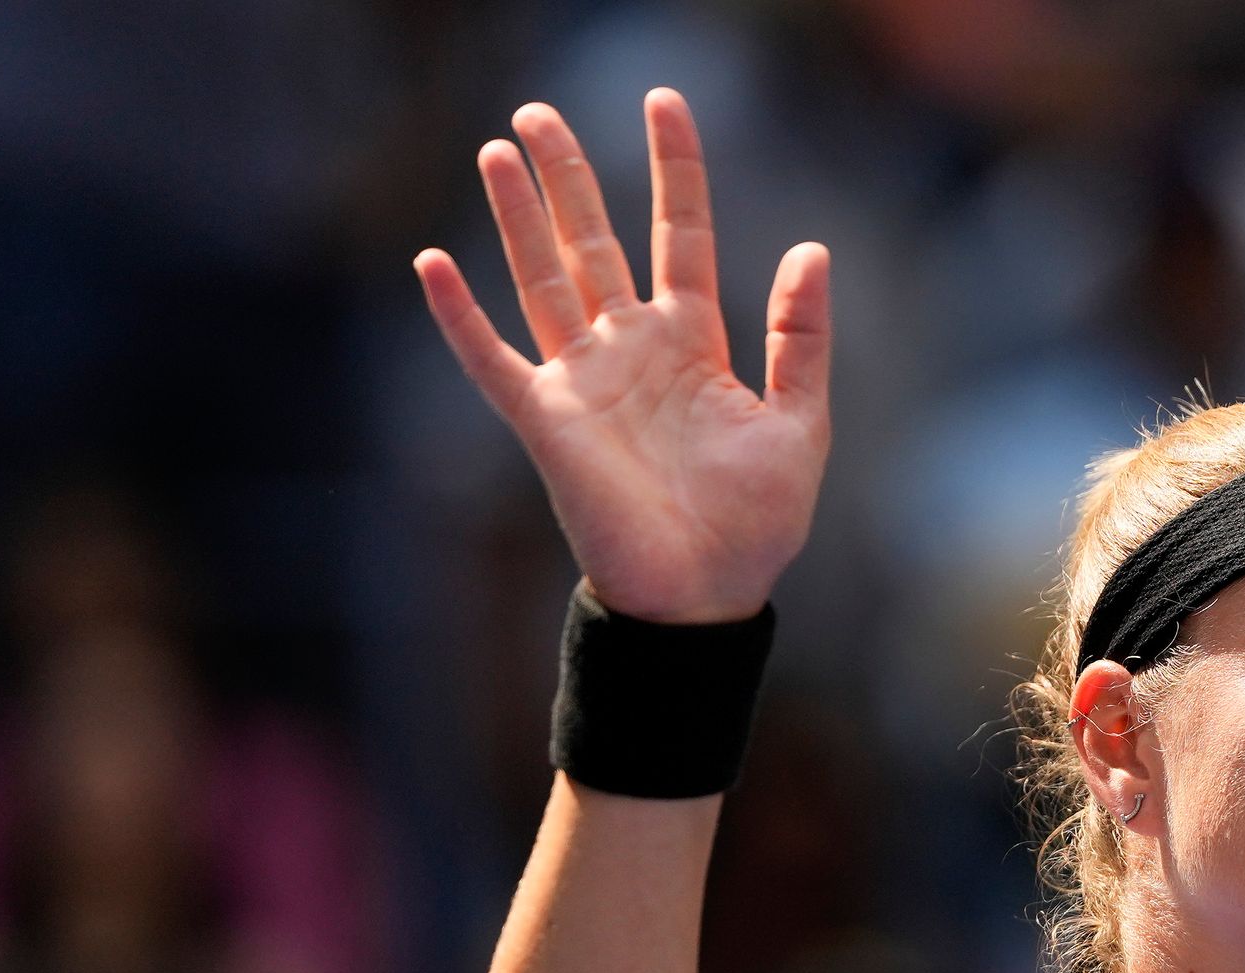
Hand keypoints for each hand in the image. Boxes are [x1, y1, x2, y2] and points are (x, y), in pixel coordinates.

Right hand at [415, 91, 829, 623]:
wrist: (703, 601)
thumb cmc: (756, 527)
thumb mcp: (800, 424)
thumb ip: (802, 338)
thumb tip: (812, 248)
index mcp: (693, 344)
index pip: (679, 233)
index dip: (675, 167)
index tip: (664, 99)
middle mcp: (630, 350)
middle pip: (592, 241)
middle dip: (569, 175)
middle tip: (539, 111)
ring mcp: (584, 383)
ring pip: (543, 279)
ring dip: (520, 218)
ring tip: (498, 149)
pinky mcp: (546, 424)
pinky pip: (492, 361)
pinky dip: (461, 318)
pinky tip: (432, 264)